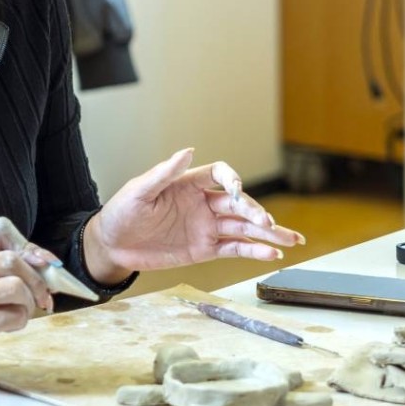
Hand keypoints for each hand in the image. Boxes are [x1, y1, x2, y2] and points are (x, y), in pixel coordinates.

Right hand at [0, 218, 58, 379]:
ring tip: (21, 311)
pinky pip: (13, 315)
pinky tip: (8, 326)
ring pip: (15, 287)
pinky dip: (20, 321)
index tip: (40, 264)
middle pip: (11, 260)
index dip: (27, 246)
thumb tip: (49, 263)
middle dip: (36, 280)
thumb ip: (12, 265)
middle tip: (40, 296)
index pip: (0, 230)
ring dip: (29, 302)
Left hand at [92, 148, 303, 272]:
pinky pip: (234, 249)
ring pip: (244, 228)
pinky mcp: (205, 250)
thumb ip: (164, 173)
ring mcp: (206, 227)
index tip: (238, 192)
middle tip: (270, 224)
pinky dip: (254, 252)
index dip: (234, 181)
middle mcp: (203, 204)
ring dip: (268, 234)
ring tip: (292, 240)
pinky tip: (271, 255)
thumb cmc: (121, 212)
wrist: (112, 245)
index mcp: (189, 184)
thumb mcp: (138, 191)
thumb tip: (188, 151)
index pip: (221, 175)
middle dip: (257, 213)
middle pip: (239, 204)